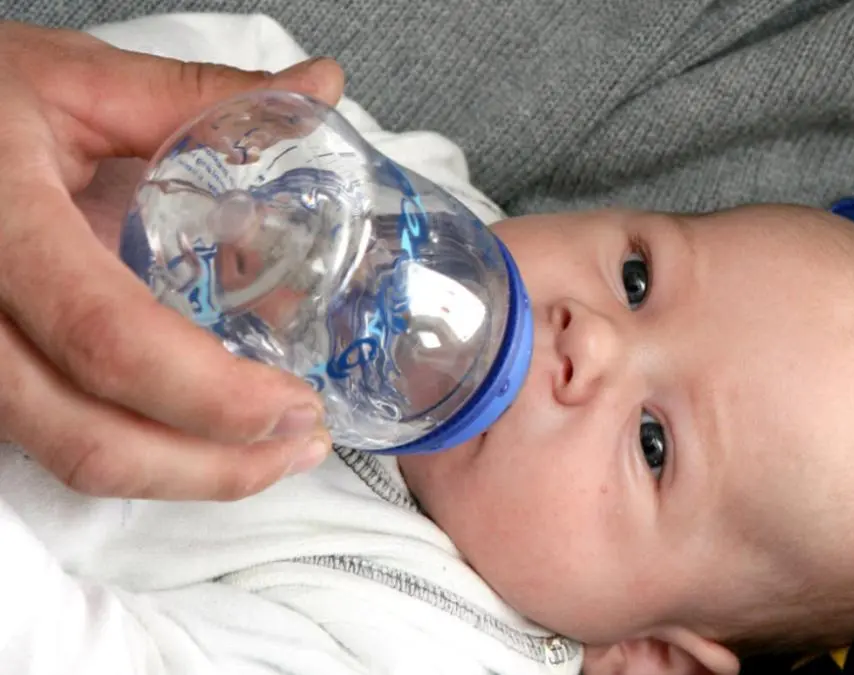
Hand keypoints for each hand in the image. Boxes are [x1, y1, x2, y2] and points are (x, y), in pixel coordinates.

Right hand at [0, 21, 344, 499]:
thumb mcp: (79, 82)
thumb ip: (204, 97)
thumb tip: (319, 87)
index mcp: (4, 228)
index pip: (109, 339)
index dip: (211, 395)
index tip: (295, 403)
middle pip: (90, 438)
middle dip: (215, 466)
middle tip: (303, 441)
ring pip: (70, 458)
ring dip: (184, 476)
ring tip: (274, 453)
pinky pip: (55, 443)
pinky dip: (144, 455)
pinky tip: (209, 436)